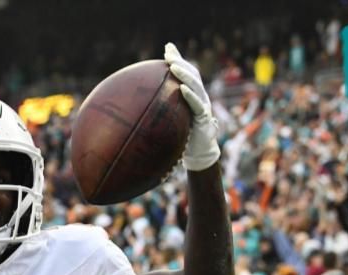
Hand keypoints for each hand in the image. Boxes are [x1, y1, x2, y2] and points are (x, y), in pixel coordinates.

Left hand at [164, 43, 219, 170]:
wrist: (198, 152)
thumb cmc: (183, 133)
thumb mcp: (172, 116)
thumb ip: (164, 103)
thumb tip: (143, 95)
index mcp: (193, 94)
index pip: (187, 72)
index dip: (179, 59)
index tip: (167, 49)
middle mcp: (200, 96)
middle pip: (192, 75)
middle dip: (181, 62)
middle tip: (169, 54)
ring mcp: (203, 106)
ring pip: (196, 86)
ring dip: (184, 75)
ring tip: (173, 66)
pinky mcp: (204, 118)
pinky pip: (198, 105)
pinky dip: (191, 96)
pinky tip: (182, 89)